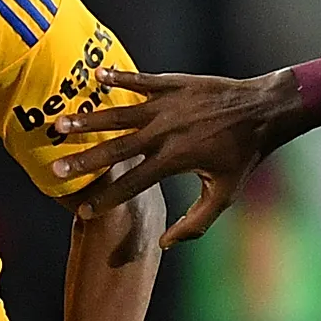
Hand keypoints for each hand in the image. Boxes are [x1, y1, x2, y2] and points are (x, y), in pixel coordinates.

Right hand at [47, 68, 292, 244]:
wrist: (264, 111)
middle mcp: (165, 132)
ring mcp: (167, 105)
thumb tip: (165, 244)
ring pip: (119, 113)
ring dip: (89, 119)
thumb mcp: (224, 195)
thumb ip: (195, 223)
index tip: (83, 211)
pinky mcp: (173, 84)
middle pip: (116, 149)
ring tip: (61, 123)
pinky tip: (96, 76)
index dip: (106, 200)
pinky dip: (118, 77)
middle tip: (56, 169)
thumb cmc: (244, 156)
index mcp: (174, 160)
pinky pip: (140, 80)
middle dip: (84, 161)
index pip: (132, 184)